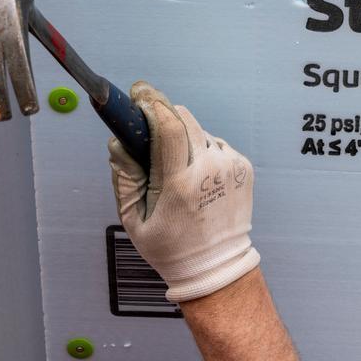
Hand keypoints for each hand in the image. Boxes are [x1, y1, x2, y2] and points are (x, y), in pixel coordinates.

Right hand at [109, 82, 259, 301]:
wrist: (217, 266)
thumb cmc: (171, 248)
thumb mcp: (135, 221)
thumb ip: (124, 180)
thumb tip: (117, 144)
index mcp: (181, 185)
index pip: (169, 128)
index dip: (153, 105)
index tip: (140, 94)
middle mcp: (209, 171)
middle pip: (185, 119)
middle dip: (164, 111)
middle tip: (148, 111)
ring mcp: (230, 167)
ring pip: (200, 131)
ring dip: (184, 135)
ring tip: (174, 162)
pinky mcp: (243, 167)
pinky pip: (216, 144)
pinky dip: (202, 149)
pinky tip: (196, 172)